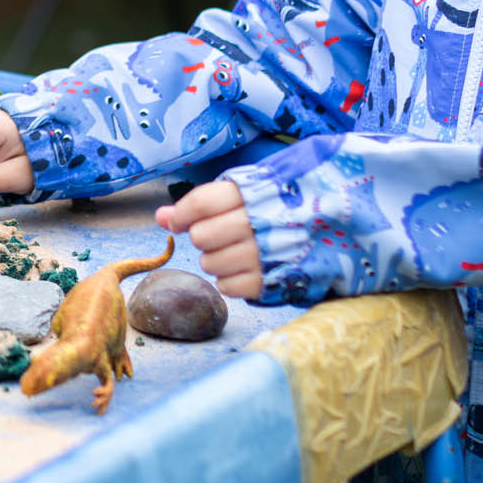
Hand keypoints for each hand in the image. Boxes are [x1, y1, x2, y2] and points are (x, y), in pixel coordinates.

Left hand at [157, 180, 263, 299]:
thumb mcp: (241, 195)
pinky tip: (242, 268)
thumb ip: (201, 204)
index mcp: (249, 195)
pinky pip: (226, 287)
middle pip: (201, 236)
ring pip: (209, 264)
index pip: (200, 204)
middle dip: (202, 236)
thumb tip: (160, 217)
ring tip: (233, 251)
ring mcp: (263, 254)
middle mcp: (256, 223)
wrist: (321, 227)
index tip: (178, 222)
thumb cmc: (272, 209)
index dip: (181, 214)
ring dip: (214, 259)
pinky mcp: (269, 281)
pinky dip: (229, 280)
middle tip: (218, 235)